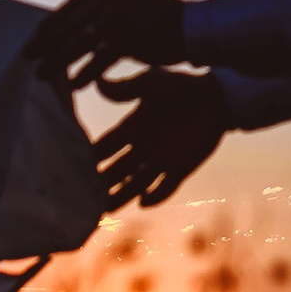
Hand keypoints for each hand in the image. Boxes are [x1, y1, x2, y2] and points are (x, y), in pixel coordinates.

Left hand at [26, 0, 185, 87]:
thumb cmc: (154, 18)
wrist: (193, 26)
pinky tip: (74, 84)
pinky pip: (100, 58)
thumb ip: (96, 9)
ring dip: (58, 60)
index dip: (49, 26)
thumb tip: (59, 29)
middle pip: (70, 24)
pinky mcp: (129, 35)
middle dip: (47, 44)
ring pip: (80, 42)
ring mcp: (119, 13)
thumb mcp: (124, 1)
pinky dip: (85, 72)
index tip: (33, 40)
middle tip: (28, 58)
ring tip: (41, 74)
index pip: (69, 7)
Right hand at [93, 68, 230, 208]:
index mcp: (133, 127)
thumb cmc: (183, 86)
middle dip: (102, 182)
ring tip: (106, 210)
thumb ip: (125, 87)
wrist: (216, 97)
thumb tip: (98, 81)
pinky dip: (155, 196)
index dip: (92, 157)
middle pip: (117, 170)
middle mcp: (143, 146)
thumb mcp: (152, 83)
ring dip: (122, 195)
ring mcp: (161, 159)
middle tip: (84, 196)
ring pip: (136, 183)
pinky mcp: (181, 168)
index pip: (106, 147)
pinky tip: (142, 202)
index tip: (74, 167)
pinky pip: (165, 187)